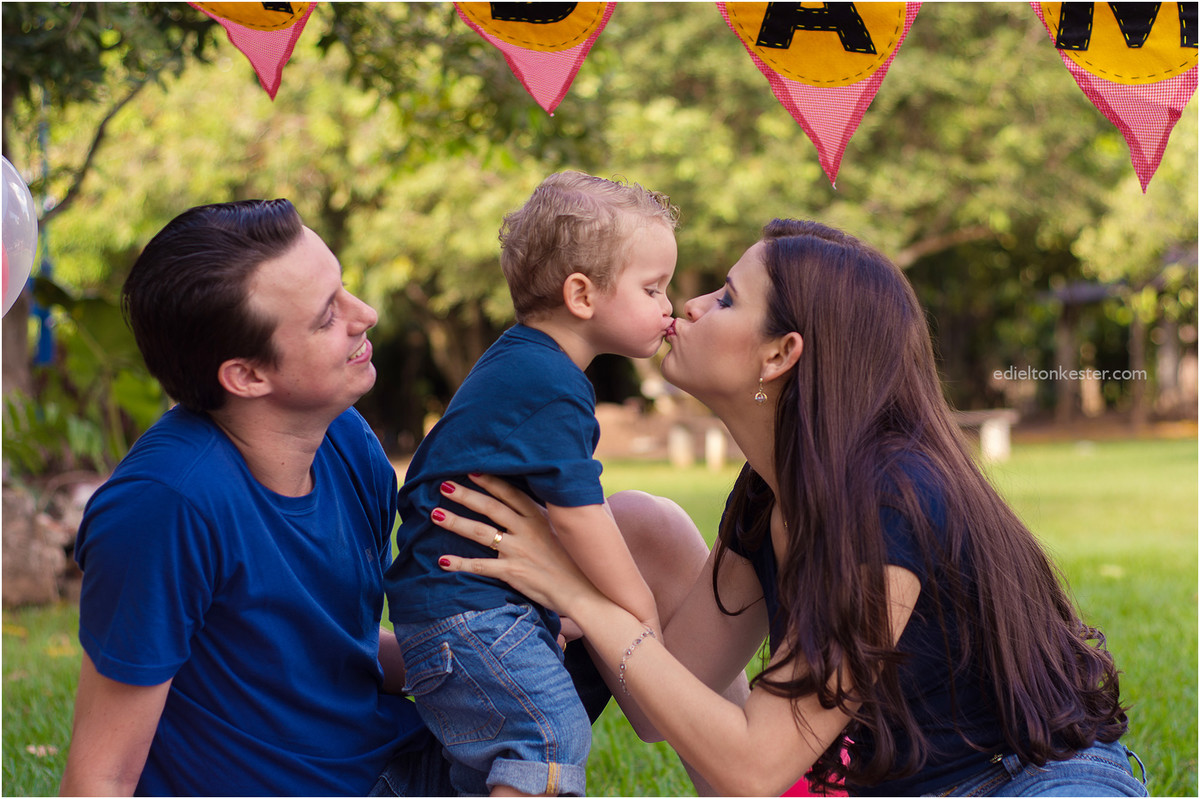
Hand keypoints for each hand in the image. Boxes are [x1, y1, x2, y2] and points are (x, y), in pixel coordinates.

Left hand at [433, 475, 599, 615]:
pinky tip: (442, 560)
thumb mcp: (565, 531)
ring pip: (481, 532)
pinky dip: (460, 563)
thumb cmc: (576, 561)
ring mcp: (519, 551)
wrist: (585, 591)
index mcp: (539, 517)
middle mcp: (527, 530)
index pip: (511, 493)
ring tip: (434, 514)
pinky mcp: (513, 572)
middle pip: (491, 507)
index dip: (490, 481)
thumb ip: (549, 515)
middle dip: (466, 495)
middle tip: (444, 484)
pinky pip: (481, 566)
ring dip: (455, 522)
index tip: (471, 470)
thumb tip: (543, 500)